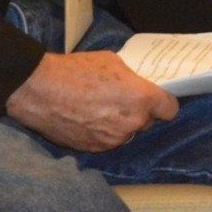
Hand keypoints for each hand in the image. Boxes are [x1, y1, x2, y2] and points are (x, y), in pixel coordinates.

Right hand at [5, 51, 176, 151]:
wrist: (41, 92)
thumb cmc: (76, 71)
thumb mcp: (112, 62)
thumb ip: (131, 78)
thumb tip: (135, 85)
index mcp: (141, 99)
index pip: (170, 109)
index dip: (164, 104)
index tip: (158, 100)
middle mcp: (131, 123)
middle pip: (146, 122)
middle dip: (138, 112)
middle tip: (121, 99)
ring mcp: (112, 139)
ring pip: (126, 132)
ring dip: (119, 124)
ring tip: (99, 108)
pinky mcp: (94, 149)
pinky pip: (107, 141)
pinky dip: (102, 133)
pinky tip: (87, 118)